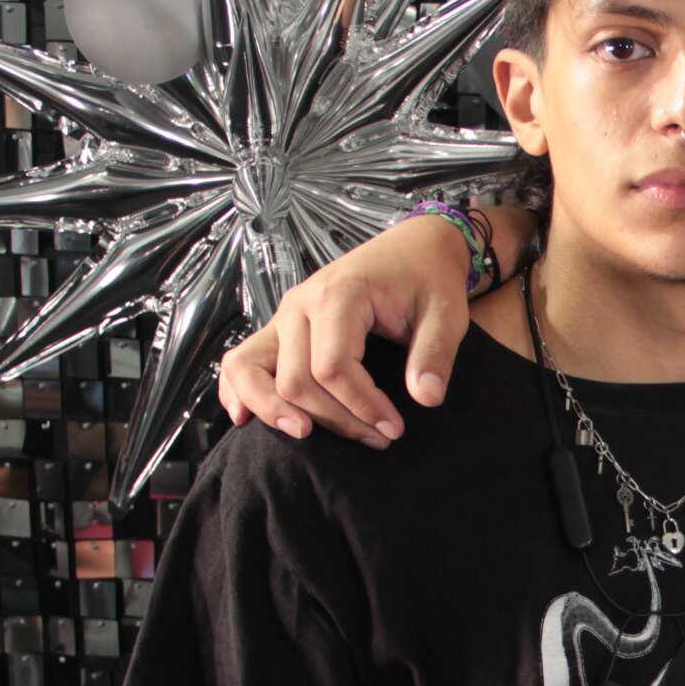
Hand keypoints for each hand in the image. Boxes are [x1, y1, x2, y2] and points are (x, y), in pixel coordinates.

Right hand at [216, 208, 529, 446]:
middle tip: (378, 437)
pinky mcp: (281, 328)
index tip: (394, 428)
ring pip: (254, 371)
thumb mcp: (446, 313)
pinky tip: (243, 418)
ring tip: (307, 436)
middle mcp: (300, 304)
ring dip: (275, 411)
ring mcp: (284, 316)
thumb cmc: (429, 279)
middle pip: (295, 379)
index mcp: (339, 295)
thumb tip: (426, 399)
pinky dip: (238, 390)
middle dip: (335, 418)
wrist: (414, 248)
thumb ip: (434, 354)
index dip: (360, 406)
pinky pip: (242, 360)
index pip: (332, 368)